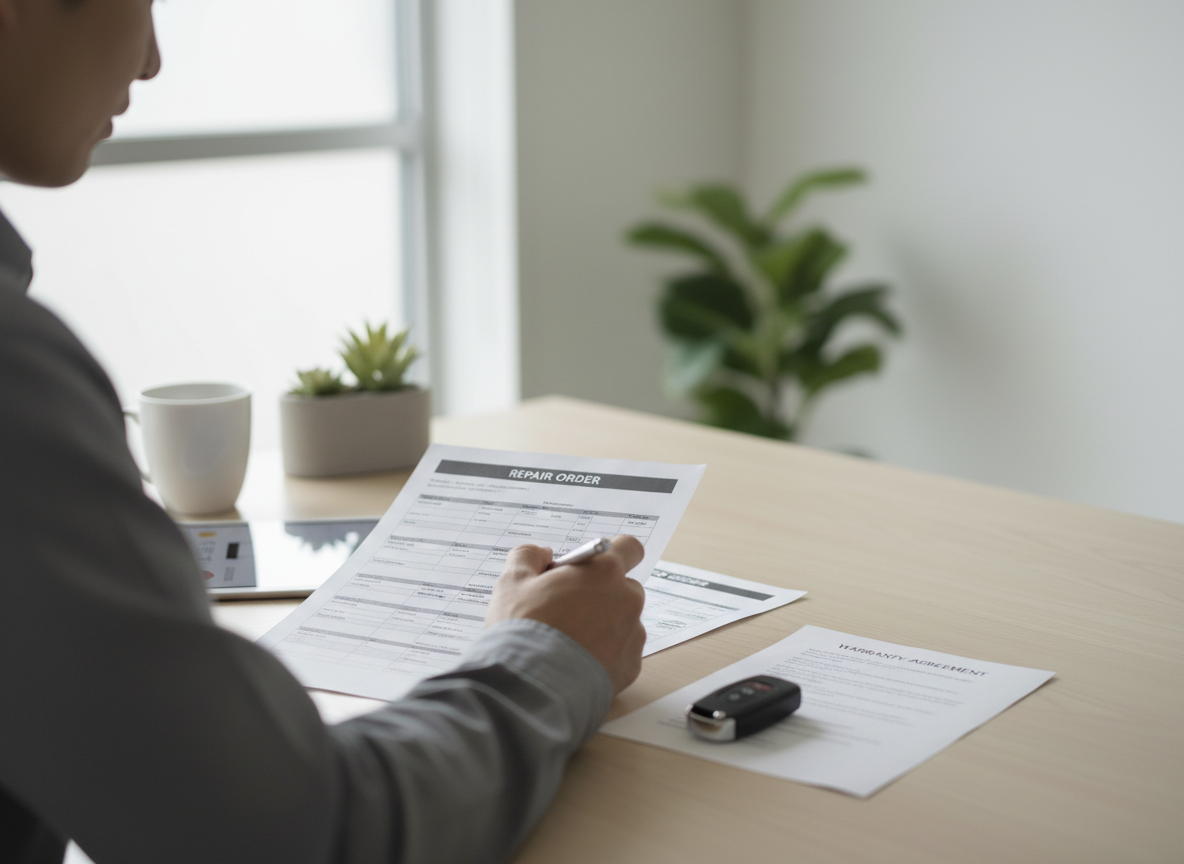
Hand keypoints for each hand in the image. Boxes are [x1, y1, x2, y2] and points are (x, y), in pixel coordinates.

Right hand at [487, 535, 646, 694]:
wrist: (529, 688)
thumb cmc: (523, 629)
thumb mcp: (512, 581)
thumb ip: (529, 556)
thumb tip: (542, 554)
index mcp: (604, 571)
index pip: (629, 547)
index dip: (611, 553)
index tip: (592, 566)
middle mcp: (627, 600)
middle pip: (624, 588)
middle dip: (601, 593)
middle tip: (567, 607)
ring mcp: (632, 636)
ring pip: (623, 622)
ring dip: (603, 626)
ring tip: (568, 641)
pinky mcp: (630, 668)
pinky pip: (621, 654)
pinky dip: (603, 655)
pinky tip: (575, 662)